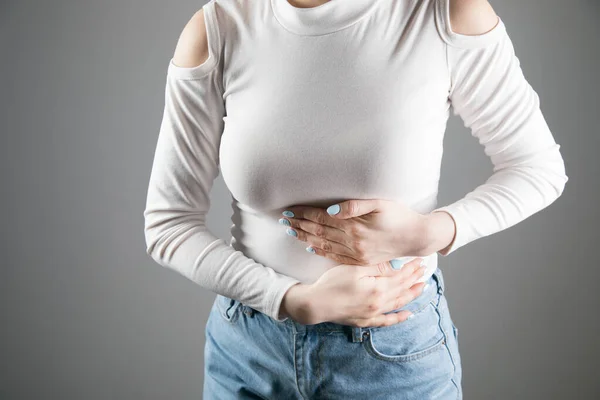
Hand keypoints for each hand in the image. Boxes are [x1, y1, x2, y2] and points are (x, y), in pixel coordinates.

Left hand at [279, 199, 431, 264]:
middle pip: (319, 232)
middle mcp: (352, 242)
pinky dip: (320, 251)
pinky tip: (310, 247)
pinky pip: (334, 257)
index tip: (289, 210)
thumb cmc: (400, 216)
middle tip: (283, 220)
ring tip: (291, 231)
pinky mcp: (360, 260)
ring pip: (323, 245)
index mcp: (354, 227)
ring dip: (305, 238)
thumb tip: (329, 210)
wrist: (416, 238)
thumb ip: (354, 206)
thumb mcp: (380, 205)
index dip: (304, 214)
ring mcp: (355, 254)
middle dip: (299, 225)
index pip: (321, 218)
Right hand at [279, 257, 427, 326]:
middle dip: (415, 279)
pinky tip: (408, 314)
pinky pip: (387, 321)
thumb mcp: (354, 268)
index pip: (401, 277)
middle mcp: (379, 303)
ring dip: (411, 295)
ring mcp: (373, 314)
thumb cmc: (332, 283)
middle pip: (402, 289)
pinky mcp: (366, 321)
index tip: (420, 262)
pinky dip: (399, 318)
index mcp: (378, 288)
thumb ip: (377, 267)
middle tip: (424, 271)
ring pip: (398, 304)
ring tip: (422, 288)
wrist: (316, 303)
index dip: (411, 269)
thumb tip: (395, 266)